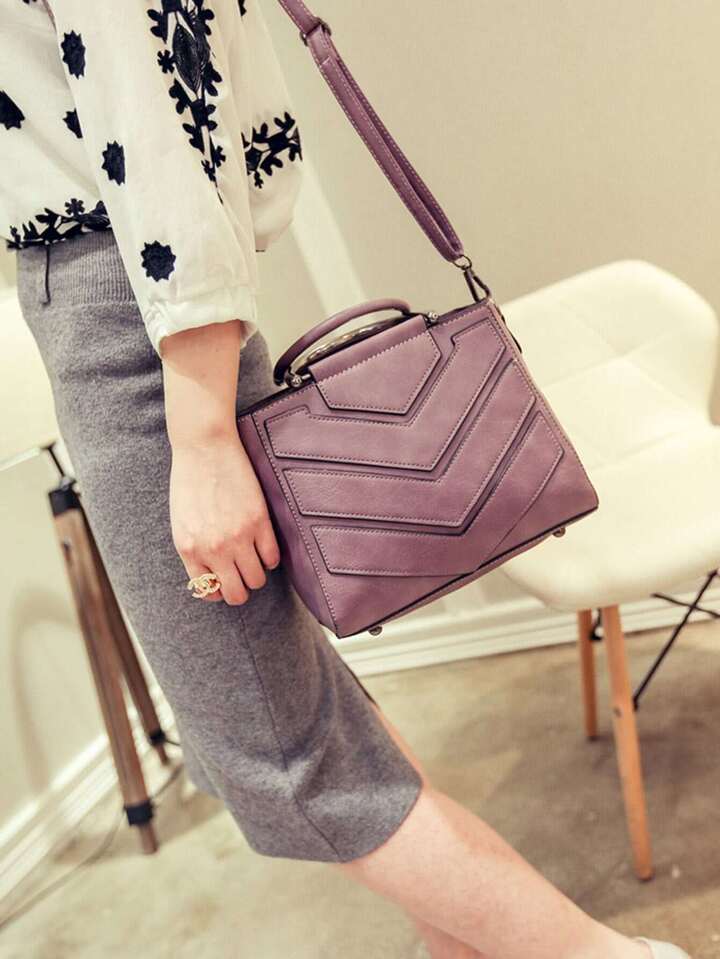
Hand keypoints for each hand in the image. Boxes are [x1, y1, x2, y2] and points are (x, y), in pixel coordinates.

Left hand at [169, 434, 280, 604]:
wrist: (203, 447)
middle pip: (236, 594)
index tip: (225, 579)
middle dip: (240, 588)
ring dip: (256, 573)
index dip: (220, 589)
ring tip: (253, 556)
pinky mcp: (259, 522)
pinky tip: (263, 543)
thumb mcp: (182, 522)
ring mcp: (238, 537)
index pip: (209, 591)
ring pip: (257, 580)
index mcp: (189, 550)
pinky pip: (272, 557)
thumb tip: (213, 573)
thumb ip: (195, 550)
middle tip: (242, 574)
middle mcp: (213, 549)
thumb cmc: (189, 481)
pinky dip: (270, 557)